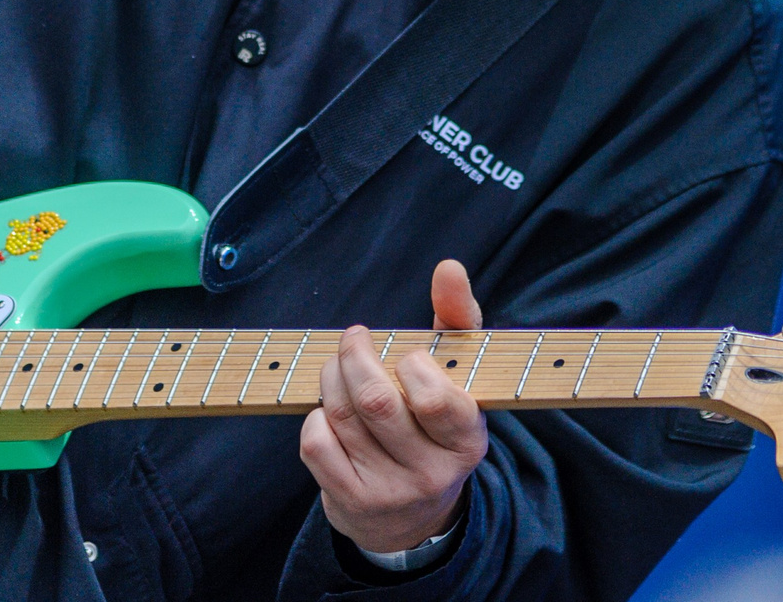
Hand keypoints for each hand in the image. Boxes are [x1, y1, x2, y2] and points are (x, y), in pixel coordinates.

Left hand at [299, 259, 490, 555]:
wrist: (414, 515)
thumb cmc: (436, 422)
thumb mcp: (458, 376)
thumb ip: (458, 318)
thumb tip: (449, 267)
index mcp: (467, 441)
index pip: (436, 401)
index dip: (411, 367)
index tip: (406, 357)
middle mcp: (431, 474)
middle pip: (376, 403)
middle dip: (355, 357)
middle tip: (354, 338)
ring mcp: (388, 492)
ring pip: (341, 417)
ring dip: (331, 377)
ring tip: (338, 365)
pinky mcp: (350, 501)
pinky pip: (316, 444)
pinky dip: (316, 415)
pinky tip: (329, 409)